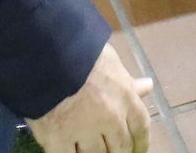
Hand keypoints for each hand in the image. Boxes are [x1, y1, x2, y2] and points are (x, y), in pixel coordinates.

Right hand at [25, 43, 152, 152]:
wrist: (48, 55)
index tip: (137, 150)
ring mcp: (85, 132)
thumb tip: (147, 86)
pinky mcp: (59, 140)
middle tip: (111, 149)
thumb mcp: (110, 61)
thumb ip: (127, 82)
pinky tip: (70, 152)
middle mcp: (111, 119)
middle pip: (120, 147)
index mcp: (126, 98)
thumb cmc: (82, 52)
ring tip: (90, 149)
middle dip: (117, 150)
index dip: (140, 143)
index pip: (141, 128)